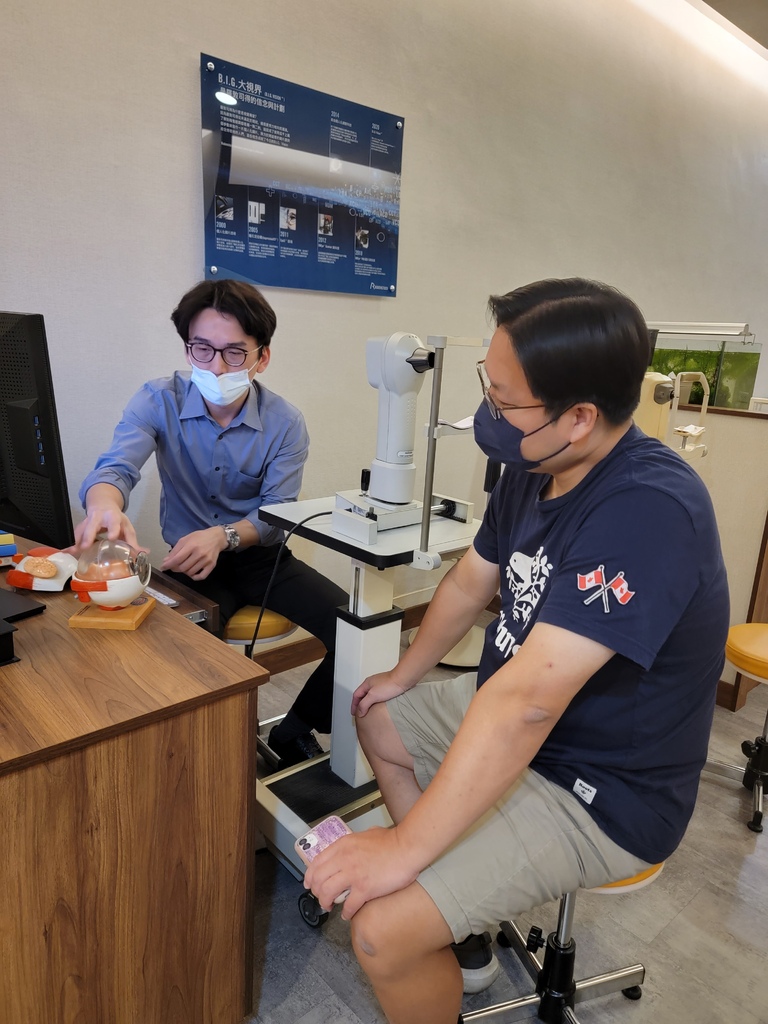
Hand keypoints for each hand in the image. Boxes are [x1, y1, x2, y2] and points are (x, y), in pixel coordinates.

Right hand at [73, 506, 140, 552]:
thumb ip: (133, 541)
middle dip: (88, 535)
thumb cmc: (116, 519)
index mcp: (113, 517)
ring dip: (76, 541)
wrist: (103, 505)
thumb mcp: (126, 527)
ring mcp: (88, 521)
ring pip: (80, 530)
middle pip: (92, 525)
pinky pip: (75, 536)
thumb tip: (145, 552)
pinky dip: (71, 544)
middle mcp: (98, 518)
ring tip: (70, 552)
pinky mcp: (81, 527)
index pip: (114, 523)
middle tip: (85, 546)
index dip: (113, 530)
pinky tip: (65, 552)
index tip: (112, 538)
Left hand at [161, 527, 225, 579]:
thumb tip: (166, 561)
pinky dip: (194, 577)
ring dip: (184, 572)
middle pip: (183, 568)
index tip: (163, 567)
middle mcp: (199, 554)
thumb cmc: (199, 537)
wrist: (216, 538)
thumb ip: (175, 550)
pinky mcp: (211, 565)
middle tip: (174, 565)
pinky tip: (192, 573)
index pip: (177, 559)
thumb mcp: (185, 539)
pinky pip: (201, 576)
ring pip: (190, 573)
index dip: (168, 565)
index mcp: (191, 545)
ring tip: (184, 566)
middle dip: (175, 568)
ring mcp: (206, 560)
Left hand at [303, 826, 419, 919]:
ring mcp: (353, 874)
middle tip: (321, 898)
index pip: (317, 862)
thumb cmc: (391, 840)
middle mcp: (343, 859)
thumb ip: (355, 842)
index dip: (310, 876)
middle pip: (318, 879)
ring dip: (326, 903)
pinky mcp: (364, 888)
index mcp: (343, 845)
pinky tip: (347, 915)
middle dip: (316, 892)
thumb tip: (353, 849)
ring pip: (327, 893)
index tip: (309, 884)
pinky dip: (346, 913)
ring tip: (329, 908)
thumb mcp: (366, 834)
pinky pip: (349, 905)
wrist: (407, 848)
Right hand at [352, 670, 411, 717]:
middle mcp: (372, 683)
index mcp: (366, 684)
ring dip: (368, 703)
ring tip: (368, 711)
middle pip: (362, 694)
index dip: (353, 705)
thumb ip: (364, 704)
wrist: (404, 679)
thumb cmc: (390, 684)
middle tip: (359, 712)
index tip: (353, 713)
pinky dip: (376, 702)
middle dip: (359, 704)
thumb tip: (359, 712)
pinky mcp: (387, 687)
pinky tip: (379, 706)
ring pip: (370, 695)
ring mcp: (380, 685)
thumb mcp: (373, 696)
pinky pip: (378, 696)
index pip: (356, 695)